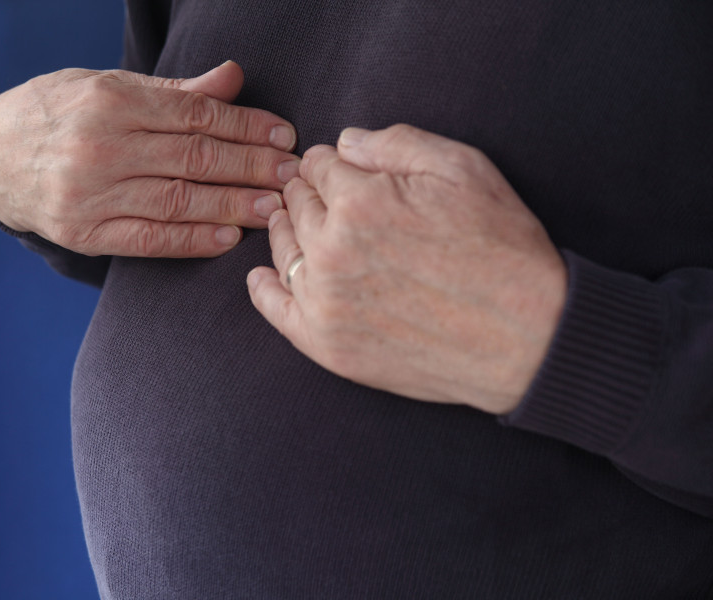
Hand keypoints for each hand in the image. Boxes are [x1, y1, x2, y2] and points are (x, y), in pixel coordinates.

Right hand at [0, 61, 299, 256]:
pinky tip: (228, 239)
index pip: (195, 115)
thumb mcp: (108, 86)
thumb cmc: (60, 115)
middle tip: (292, 175)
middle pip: (194, 158)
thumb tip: (233, 77)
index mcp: (111, 100)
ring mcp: (90, 193)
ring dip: (232, 206)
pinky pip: (149, 239)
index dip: (246, 126)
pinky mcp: (85, 233)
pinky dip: (191, 241)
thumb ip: (174, 91)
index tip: (284, 136)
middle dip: (251, 166)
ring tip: (273, 209)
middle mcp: (101, 145)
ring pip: (178, 200)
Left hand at [247, 124, 566, 414]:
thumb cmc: (502, 251)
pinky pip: (275, 308)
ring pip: (284, 250)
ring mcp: (325, 302)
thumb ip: (395, 143)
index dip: (330, 161)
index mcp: (360, 201)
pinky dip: (264, 287)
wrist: (527, 339)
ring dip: (286, 229)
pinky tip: (263, 276)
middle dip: (307, 191)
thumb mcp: (463, 169)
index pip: (320, 165)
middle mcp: (332, 250)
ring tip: (292, 223)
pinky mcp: (328, 345)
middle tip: (317, 193)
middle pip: (297, 204)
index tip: (337, 168)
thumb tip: (345, 142)